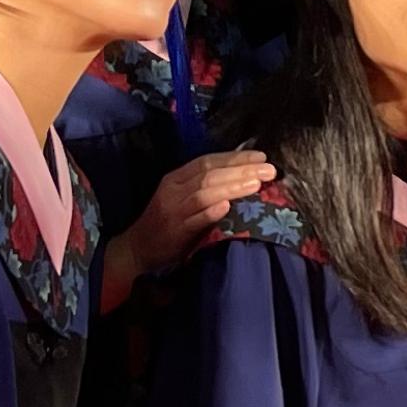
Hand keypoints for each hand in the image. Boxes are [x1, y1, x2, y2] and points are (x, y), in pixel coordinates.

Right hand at [119, 148, 273, 280]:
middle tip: (269, 170)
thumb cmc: (167, 223)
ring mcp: (173, 210)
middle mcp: (174, 190)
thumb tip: (245, 176)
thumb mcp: (183, 198)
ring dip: (231, 187)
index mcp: (176, 178)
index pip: (208, 161)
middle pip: (209, 174)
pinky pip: (193, 220)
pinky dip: (210, 213)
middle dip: (241, 170)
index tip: (261, 157)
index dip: (235, 158)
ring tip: (256, 184)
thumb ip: (207, 187)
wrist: (136, 249)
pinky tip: (227, 207)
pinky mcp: (174, 232)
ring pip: (203, 193)